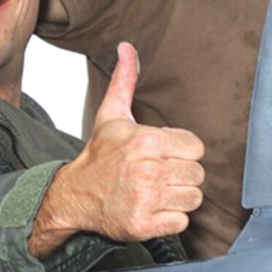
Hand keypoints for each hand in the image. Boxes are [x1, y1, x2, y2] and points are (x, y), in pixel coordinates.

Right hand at [29, 42, 204, 258]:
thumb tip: (127, 47)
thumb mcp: (111, 115)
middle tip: (156, 174)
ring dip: (176, 197)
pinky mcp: (145, 224)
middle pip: (197, 174)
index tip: (161, 154)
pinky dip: (169, 219)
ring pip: (193, 199)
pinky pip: (181, 222)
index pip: (196, 148)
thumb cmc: (98, 156)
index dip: (180, 151)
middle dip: (180, 174)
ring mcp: (147, 199)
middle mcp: (148, 170)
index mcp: (146, 141)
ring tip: (154, 191)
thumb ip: (125, 81)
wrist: (74, 194)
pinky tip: (151, 208)